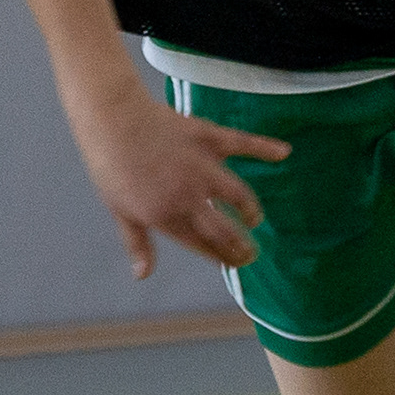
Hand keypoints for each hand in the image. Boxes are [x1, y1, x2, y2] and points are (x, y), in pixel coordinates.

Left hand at [72, 78, 287, 276]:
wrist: (113, 119)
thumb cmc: (110, 166)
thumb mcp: (120, 211)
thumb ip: (137, 243)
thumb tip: (143, 276)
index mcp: (168, 217)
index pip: (204, 246)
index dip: (222, 258)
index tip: (234, 264)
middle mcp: (190, 196)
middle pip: (225, 229)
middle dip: (242, 247)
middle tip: (251, 254)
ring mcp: (202, 167)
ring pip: (238, 195)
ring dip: (250, 210)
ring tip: (254, 218)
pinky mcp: (208, 138)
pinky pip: (243, 143)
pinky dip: (265, 147)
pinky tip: (283, 151)